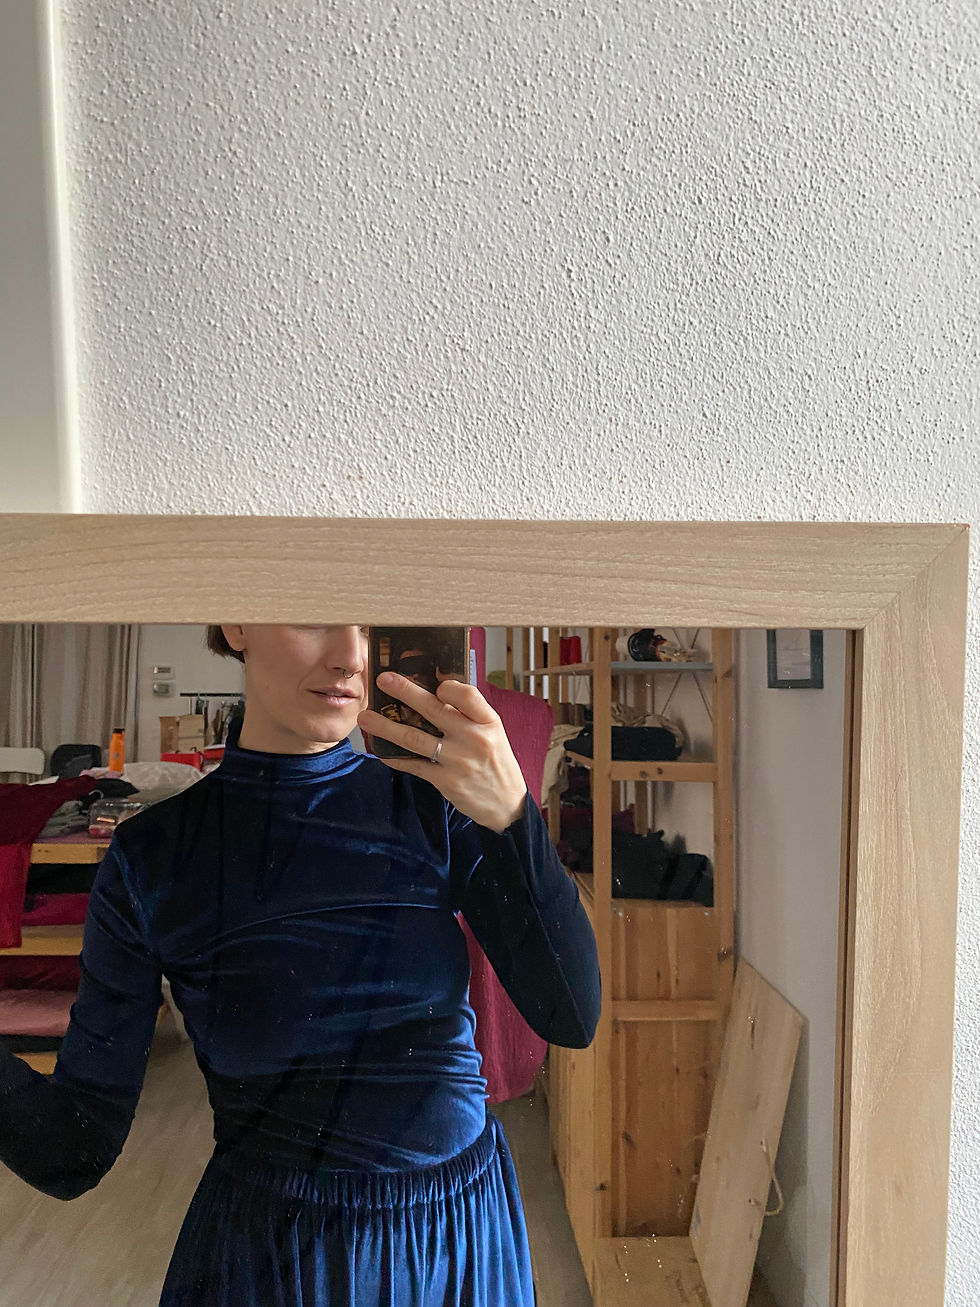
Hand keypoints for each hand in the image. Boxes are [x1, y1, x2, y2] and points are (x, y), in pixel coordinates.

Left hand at [357, 673, 527, 832]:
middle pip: (433, 709)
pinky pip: (414, 765)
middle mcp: (473, 737)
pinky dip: (395, 757)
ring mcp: (457, 760)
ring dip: (386, 727)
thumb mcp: (493, 733)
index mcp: (488, 721)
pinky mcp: (445, 781)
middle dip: (404, 692)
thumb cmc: (497, 763)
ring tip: (366, 718)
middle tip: (382, 680)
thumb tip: (436, 693)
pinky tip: (381, 751)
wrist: (507, 805)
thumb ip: (470, 715)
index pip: (466, 694)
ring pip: (414, 737)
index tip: (434, 686)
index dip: (447, 687)